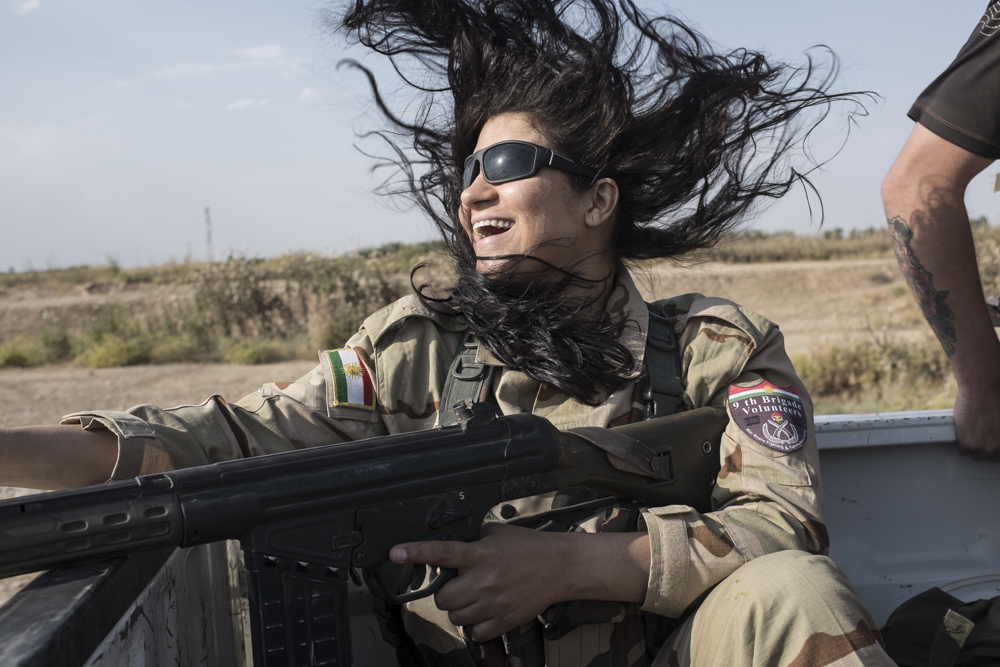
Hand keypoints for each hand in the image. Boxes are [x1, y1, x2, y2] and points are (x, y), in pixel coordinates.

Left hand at [390, 523, 572, 640]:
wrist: (561, 567)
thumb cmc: (530, 548)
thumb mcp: (498, 533)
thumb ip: (474, 537)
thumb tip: (453, 539)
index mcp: (482, 554)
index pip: (443, 553)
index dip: (416, 552)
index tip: (396, 553)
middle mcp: (485, 580)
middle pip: (444, 597)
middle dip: (446, 592)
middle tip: (459, 585)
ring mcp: (494, 603)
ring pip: (456, 617)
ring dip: (460, 609)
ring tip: (474, 598)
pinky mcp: (504, 620)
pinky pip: (475, 633)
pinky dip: (475, 625)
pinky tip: (485, 611)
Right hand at [953, 385, 999, 460]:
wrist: (982, 390)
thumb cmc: (995, 398)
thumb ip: (999, 430)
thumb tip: (994, 432)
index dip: (992, 445)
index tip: (988, 440)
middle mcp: (999, 447)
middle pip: (989, 456)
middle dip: (982, 447)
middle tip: (978, 435)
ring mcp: (983, 448)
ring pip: (975, 455)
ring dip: (971, 446)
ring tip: (970, 432)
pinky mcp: (968, 444)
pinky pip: (962, 451)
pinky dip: (960, 442)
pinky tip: (962, 430)